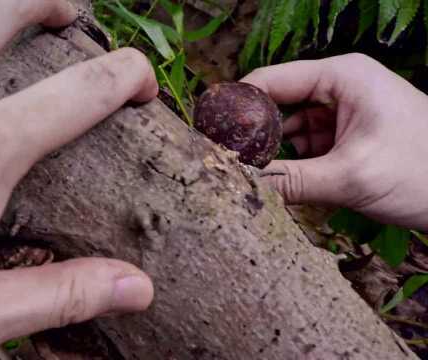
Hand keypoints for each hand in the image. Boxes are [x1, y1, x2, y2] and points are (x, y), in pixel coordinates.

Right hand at [242, 53, 427, 230]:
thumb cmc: (422, 172)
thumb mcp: (350, 177)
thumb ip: (291, 181)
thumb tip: (240, 186)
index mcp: (341, 76)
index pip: (271, 80)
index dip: (237, 104)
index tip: (209, 131)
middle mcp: (338, 87)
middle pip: (276, 103)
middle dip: (253, 133)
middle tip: (225, 160)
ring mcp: (341, 112)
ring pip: (287, 128)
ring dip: (271, 151)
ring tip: (246, 176)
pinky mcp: (345, 135)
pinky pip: (304, 144)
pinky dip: (291, 162)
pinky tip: (276, 181)